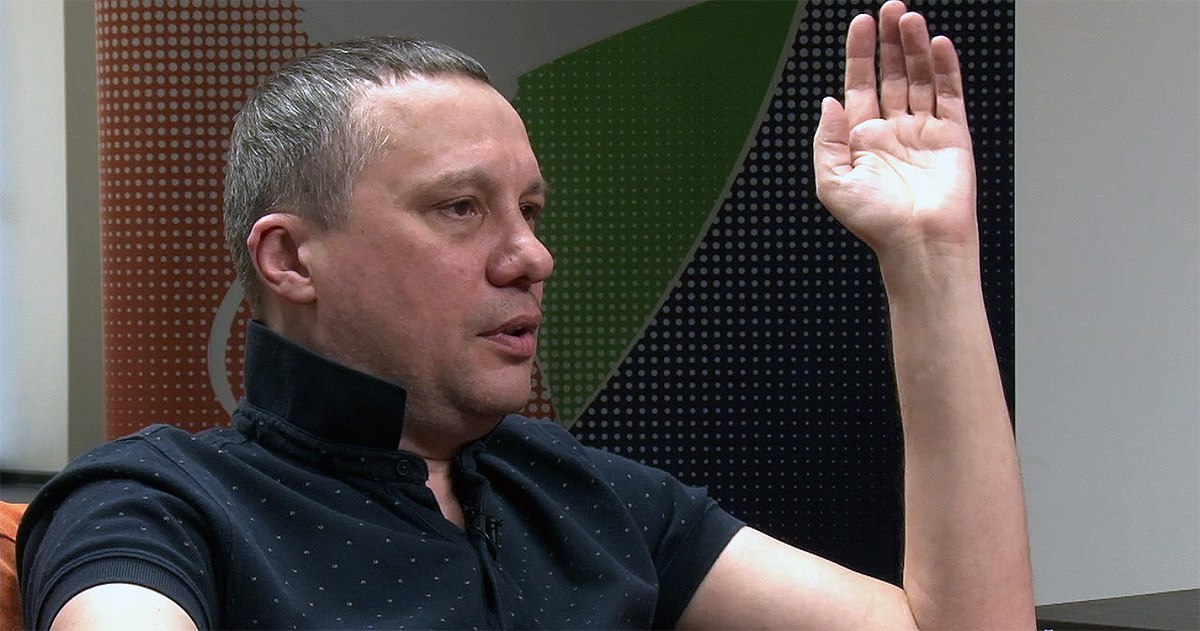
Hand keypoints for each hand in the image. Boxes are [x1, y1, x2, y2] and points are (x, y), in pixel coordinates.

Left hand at [814, 1, 976, 260]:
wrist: (918, 242)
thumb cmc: (876, 222)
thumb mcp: (832, 183)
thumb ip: (827, 140)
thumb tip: (828, 102)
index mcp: (862, 138)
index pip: (860, 83)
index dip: (860, 53)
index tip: (862, 23)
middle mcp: (893, 130)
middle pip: (892, 73)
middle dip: (890, 41)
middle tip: (891, 9)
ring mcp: (923, 130)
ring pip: (920, 77)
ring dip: (915, 47)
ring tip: (910, 19)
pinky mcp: (952, 136)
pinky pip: (949, 94)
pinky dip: (945, 68)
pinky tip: (937, 45)